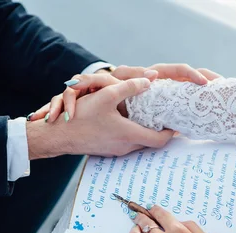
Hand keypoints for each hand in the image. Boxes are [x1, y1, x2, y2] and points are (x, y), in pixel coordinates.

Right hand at [25, 78, 174, 158]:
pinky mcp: (108, 149)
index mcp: (129, 134)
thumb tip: (150, 80)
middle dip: (161, 130)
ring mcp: (116, 150)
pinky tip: (129, 120)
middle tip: (168, 116)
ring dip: (146, 130)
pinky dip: (133, 133)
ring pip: (139, 142)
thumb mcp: (106, 95)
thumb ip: (130, 87)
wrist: (57, 136)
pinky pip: (127, 142)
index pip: (160, 140)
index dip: (172, 132)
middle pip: (152, 142)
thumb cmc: (80, 116)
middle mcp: (126, 146)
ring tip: (151, 116)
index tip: (178, 122)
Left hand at [124, 205, 213, 232]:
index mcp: (176, 231)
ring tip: (135, 230)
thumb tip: (177, 222)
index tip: (151, 209)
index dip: (154, 210)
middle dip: (141, 217)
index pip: (160, 215)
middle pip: (145, 223)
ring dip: (134, 230)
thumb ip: (190, 226)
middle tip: (138, 216)